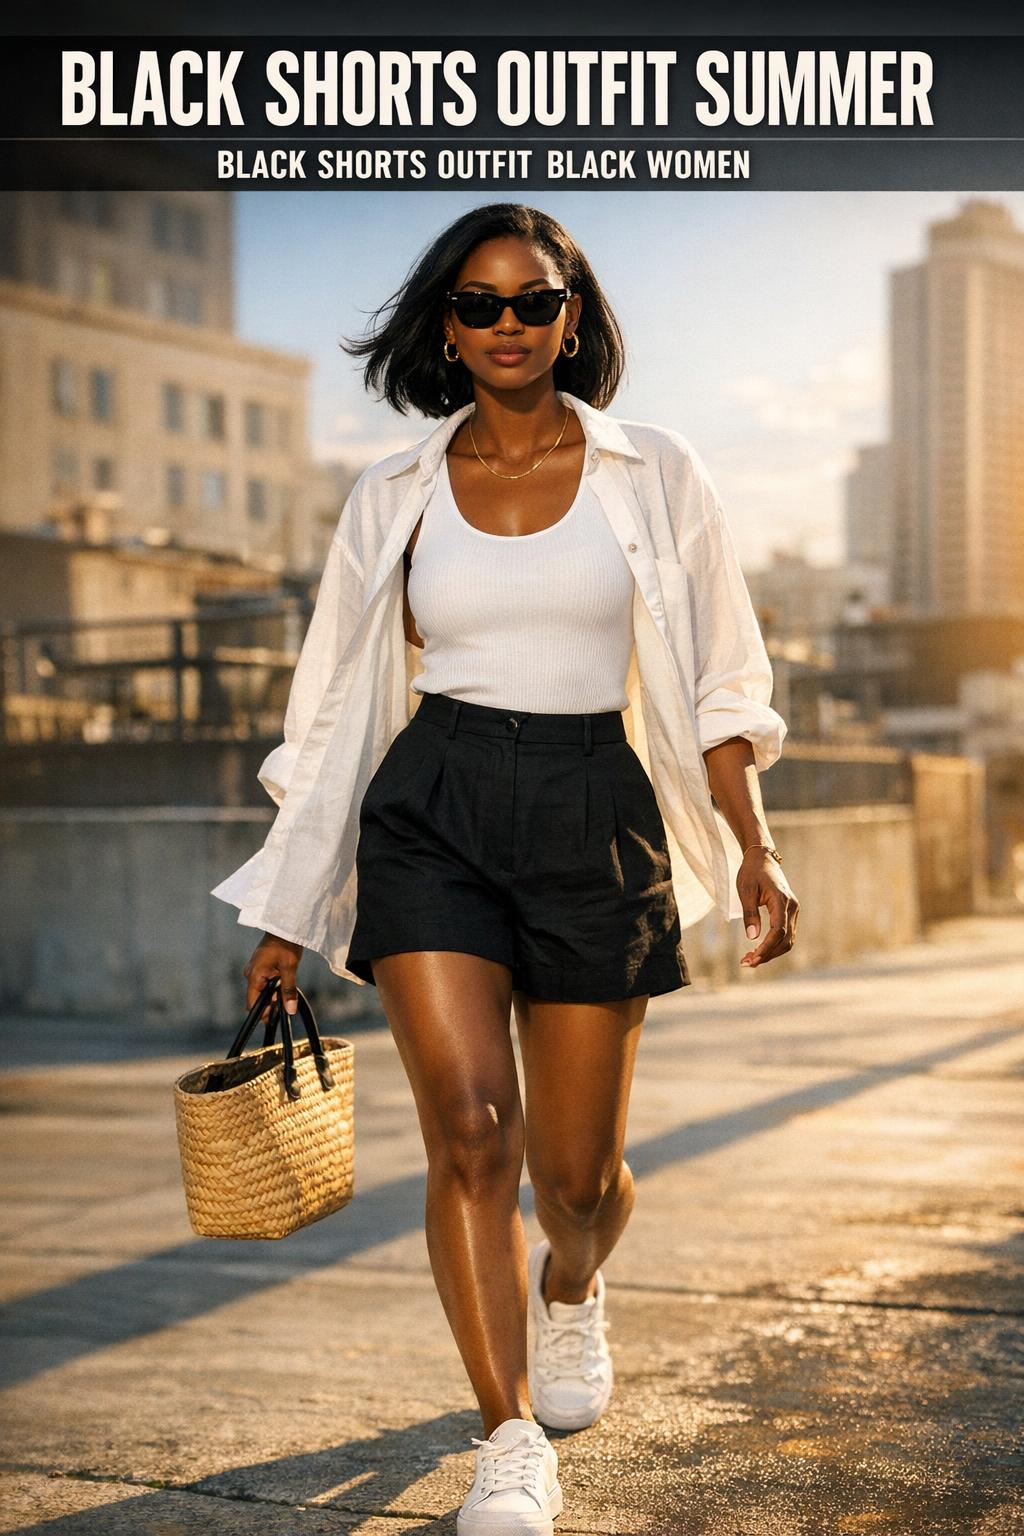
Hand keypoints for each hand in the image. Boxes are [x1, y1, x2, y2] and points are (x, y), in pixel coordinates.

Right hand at [244, 932, 303, 1018]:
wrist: (284, 926)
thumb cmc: (286, 944)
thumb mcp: (290, 968)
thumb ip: (288, 990)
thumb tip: (290, 1010)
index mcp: (254, 975)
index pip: (252, 1004)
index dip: (262, 1013)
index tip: (274, 1020)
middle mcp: (251, 974)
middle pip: (257, 998)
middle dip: (270, 1004)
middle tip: (285, 1006)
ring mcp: (254, 970)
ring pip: (262, 991)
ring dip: (273, 995)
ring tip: (286, 994)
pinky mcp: (260, 967)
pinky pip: (264, 982)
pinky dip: (273, 987)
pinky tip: (284, 984)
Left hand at [738, 849, 798, 968]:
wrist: (762, 859)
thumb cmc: (752, 872)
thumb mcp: (745, 890)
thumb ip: (749, 913)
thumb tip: (752, 937)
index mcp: (781, 900)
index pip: (778, 930)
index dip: (766, 947)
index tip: (752, 958)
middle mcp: (792, 907)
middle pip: (785, 940)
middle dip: (767, 954)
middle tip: (746, 963)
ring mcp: (793, 911)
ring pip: (788, 940)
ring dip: (771, 953)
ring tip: (750, 960)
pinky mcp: (790, 914)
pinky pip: (786, 935)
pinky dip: (774, 946)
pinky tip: (759, 951)